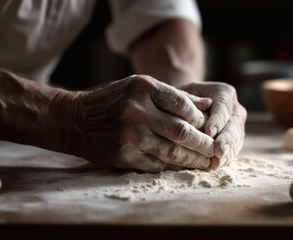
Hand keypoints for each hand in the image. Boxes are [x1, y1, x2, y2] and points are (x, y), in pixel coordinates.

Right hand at [54, 75, 214, 172]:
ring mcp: (129, 135)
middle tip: (216, 150)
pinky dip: (173, 166)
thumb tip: (207, 104)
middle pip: (182, 131)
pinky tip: (184, 167)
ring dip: (193, 159)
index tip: (210, 128)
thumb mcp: (139, 87)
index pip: (184, 105)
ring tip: (206, 162)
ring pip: (172, 151)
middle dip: (204, 144)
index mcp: (143, 88)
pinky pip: (157, 164)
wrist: (75, 120)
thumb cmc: (112, 101)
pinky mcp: (124, 155)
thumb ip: (173, 95)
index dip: (201, 119)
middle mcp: (137, 111)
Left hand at [179, 82, 246, 168]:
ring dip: (226, 152)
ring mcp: (235, 127)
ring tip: (217, 162)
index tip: (210, 132)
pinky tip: (214, 166)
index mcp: (224, 93)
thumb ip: (189, 99)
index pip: (224, 106)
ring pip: (235, 140)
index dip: (218, 120)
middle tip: (218, 151)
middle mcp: (234, 109)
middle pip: (233, 125)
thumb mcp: (180, 94)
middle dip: (226, 139)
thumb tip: (204, 105)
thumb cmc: (177, 98)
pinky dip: (223, 159)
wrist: (179, 106)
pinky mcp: (232, 142)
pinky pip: (231, 151)